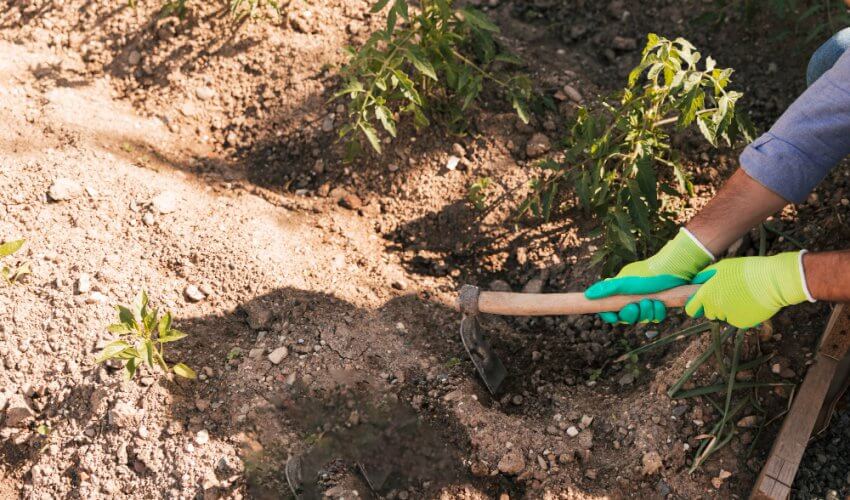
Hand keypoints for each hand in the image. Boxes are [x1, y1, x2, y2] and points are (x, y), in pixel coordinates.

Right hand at [585, 229, 713, 323]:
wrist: (674, 270)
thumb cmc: (648, 274)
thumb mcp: (625, 282)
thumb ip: (606, 289)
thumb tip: (587, 295)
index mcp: (621, 292)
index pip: (610, 309)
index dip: (610, 315)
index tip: (612, 316)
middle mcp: (632, 298)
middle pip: (626, 317)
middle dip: (631, 314)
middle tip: (635, 306)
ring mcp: (646, 302)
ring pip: (642, 319)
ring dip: (646, 312)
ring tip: (651, 301)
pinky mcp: (660, 305)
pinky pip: (655, 318)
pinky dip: (657, 312)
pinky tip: (660, 303)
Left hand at [685, 251, 813, 328]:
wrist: (773, 281)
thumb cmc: (747, 270)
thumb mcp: (722, 267)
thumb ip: (705, 277)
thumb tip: (694, 283)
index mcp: (707, 294)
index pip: (691, 309)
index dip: (696, 306)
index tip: (701, 303)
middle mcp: (715, 308)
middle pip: (709, 313)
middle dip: (715, 306)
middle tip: (729, 294)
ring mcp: (728, 317)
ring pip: (724, 316)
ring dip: (729, 310)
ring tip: (743, 295)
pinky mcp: (742, 324)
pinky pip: (737, 321)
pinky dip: (742, 314)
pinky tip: (751, 303)